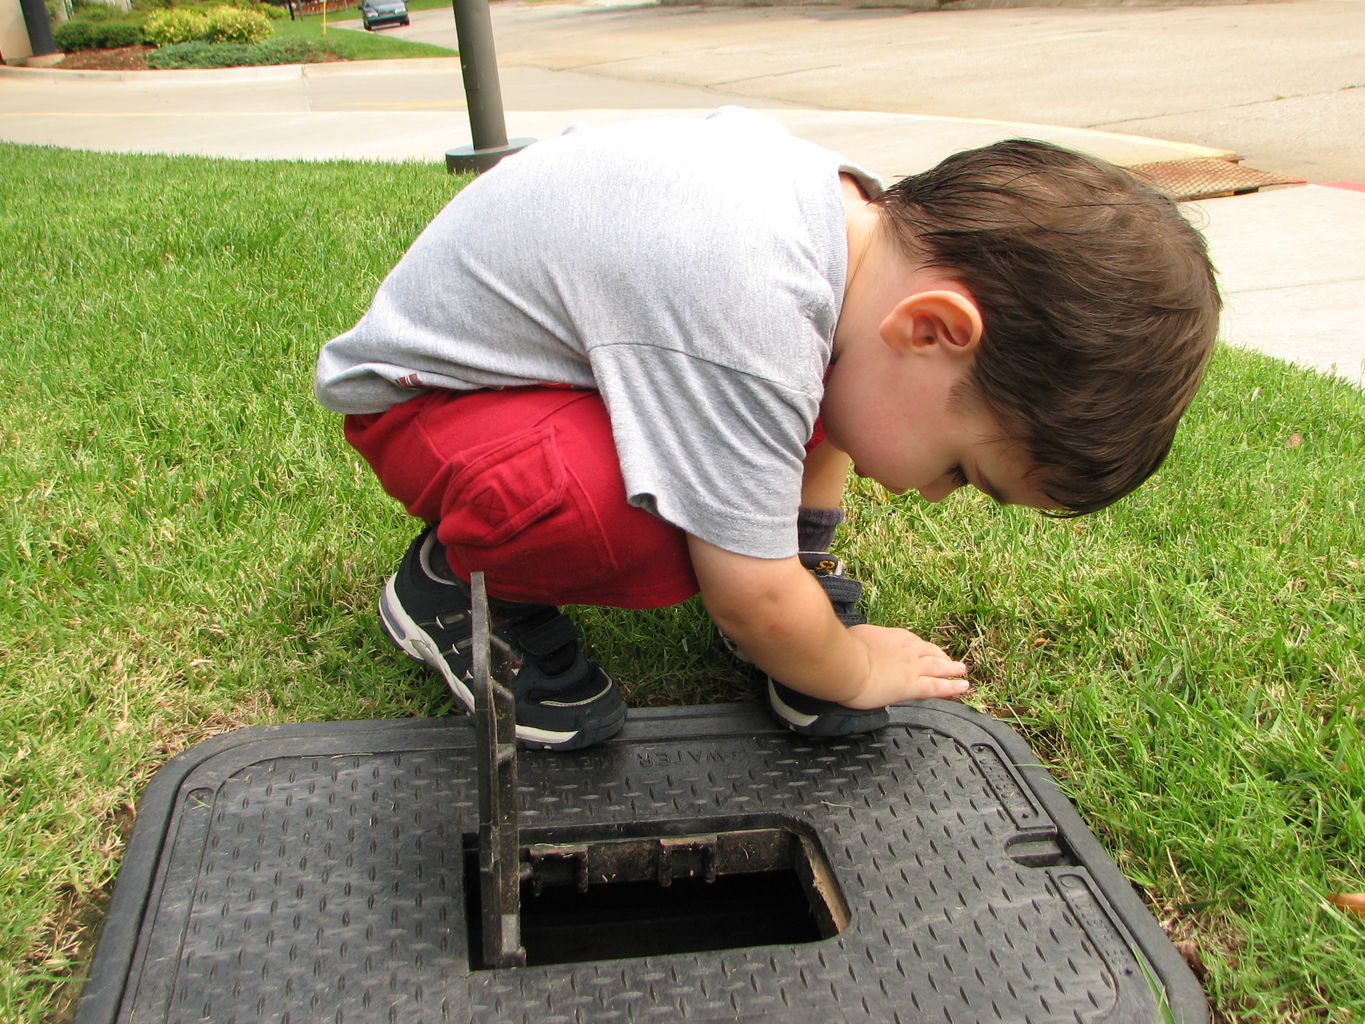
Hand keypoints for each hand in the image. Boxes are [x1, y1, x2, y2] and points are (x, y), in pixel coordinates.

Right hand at [841, 623, 968, 708]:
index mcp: (893, 636)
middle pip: (929, 652)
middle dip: (940, 656)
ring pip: (938, 667)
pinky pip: (939, 687)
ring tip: (961, 670)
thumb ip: (864, 640)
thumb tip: (861, 642)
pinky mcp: (913, 686)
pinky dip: (953, 687)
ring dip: (952, 668)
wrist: (846, 664)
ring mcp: (913, 668)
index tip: (925, 650)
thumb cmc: (843, 651)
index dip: (921, 647)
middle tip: (949, 660)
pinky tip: (963, 687)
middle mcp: (907, 650)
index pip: (912, 641)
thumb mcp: (855, 636)